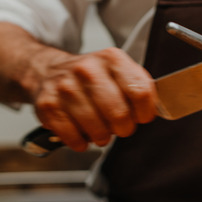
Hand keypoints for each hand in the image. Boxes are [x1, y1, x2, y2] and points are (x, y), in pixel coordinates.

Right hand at [30, 47, 157, 150]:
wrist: (49, 71)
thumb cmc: (91, 78)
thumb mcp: (119, 71)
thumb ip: (139, 87)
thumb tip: (154, 111)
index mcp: (111, 59)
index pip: (140, 92)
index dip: (145, 112)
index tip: (141, 117)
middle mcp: (87, 69)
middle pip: (119, 113)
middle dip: (124, 128)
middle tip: (119, 126)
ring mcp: (65, 87)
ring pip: (97, 129)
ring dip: (102, 137)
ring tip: (99, 129)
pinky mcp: (48, 106)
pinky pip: (74, 138)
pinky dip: (81, 142)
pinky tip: (81, 132)